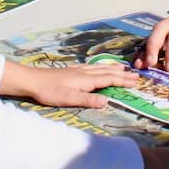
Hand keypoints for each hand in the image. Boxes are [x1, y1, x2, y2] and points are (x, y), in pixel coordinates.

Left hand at [0, 62, 137, 108]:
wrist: (32, 80)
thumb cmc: (49, 91)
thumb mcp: (69, 99)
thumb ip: (88, 100)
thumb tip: (108, 102)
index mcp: (86, 80)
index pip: (109, 79)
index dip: (123, 81)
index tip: (136, 81)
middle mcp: (85, 73)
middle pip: (107, 72)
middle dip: (122, 74)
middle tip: (136, 75)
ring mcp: (78, 71)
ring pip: (100, 68)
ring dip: (112, 69)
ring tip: (122, 68)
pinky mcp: (72, 71)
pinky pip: (92, 67)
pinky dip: (101, 67)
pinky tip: (98, 67)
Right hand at [136, 0, 168, 71]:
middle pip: (160, 29)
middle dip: (152, 47)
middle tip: (149, 64)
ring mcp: (168, 21)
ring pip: (153, 32)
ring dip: (145, 48)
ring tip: (139, 64)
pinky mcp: (164, 25)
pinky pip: (153, 35)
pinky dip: (145, 47)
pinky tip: (140, 59)